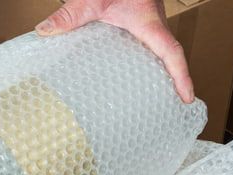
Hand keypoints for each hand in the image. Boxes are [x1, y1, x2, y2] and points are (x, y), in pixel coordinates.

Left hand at [35, 0, 193, 102]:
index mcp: (149, 22)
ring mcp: (150, 19)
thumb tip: (46, 32)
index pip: (171, 53)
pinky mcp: (142, 16)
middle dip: (177, 78)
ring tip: (160, 93)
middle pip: (171, 54)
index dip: (182, 76)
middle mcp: (154, 22)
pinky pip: (152, 40)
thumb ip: (70, 15)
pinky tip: (137, 67)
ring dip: (165, 68)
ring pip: (163, 47)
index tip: (187, 97)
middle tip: (178, 102)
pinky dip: (152, 56)